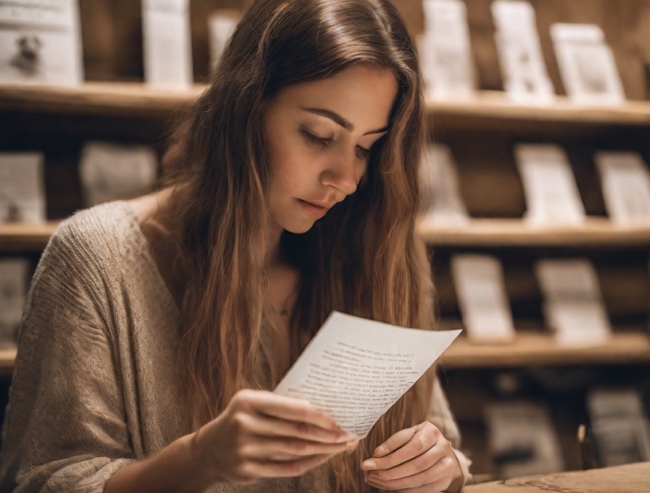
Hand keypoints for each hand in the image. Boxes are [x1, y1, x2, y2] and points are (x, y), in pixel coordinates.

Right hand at [190, 389, 358, 484]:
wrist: (208, 450)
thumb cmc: (241, 419)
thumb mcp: (252, 404)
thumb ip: (281, 405)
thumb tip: (321, 407)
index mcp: (248, 401)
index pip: (292, 408)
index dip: (319, 416)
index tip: (339, 420)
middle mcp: (245, 424)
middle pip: (297, 432)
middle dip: (327, 435)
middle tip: (348, 435)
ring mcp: (245, 449)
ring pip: (295, 451)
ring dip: (323, 450)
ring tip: (341, 446)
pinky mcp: (248, 470)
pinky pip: (287, 468)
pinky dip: (309, 463)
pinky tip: (323, 457)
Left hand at [361, 422, 462, 492]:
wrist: (442, 453)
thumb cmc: (419, 441)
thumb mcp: (409, 435)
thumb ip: (395, 443)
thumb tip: (376, 456)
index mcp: (432, 431)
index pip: (410, 442)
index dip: (390, 450)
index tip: (373, 457)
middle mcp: (443, 447)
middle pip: (416, 462)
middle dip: (391, 470)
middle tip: (371, 473)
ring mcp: (447, 465)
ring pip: (420, 477)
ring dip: (396, 482)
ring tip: (378, 481)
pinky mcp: (445, 480)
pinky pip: (423, 488)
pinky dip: (405, 490)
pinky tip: (391, 487)